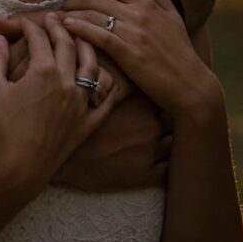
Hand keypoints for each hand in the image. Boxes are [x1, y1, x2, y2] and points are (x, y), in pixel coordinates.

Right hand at [0, 14, 115, 185]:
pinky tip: (102, 76)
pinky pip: (105, 99)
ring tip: (80, 38)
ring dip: (86, 47)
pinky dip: (106, 85)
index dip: (30, 25)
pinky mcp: (88, 123)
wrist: (20, 168)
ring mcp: (81, 103)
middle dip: (59, 26)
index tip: (23, 21)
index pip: (39, 37)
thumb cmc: (3, 128)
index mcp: (43, 71)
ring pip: (92, 65)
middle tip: (53, 18)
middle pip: (68, 44)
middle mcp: (67, 82)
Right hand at [54, 89, 169, 191]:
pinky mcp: (147, 176)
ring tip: (172, 137)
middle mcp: (153, 127)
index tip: (168, 94)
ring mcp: (152, 153)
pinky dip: (171, 165)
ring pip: (177, 144)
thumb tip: (126, 66)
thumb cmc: (80, 122)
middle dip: (176, 117)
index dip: (169, 95)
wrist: (65, 155)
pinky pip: (171, 171)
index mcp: (143, 104)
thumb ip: (120, 82)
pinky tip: (166, 160)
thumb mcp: (99, 94)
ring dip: (175, 140)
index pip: (170, 96)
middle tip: (175, 114)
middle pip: (177, 119)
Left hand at [62, 0, 217, 119]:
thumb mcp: (173, 16)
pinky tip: (66, 28)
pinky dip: (78, 28)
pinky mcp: (127, 53)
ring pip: (91, 14)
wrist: (190, 85)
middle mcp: (137, 13)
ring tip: (58, 17)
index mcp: (146, 2)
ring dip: (70, 13)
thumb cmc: (181, 51)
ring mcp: (132, 32)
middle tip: (62, 3)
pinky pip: (97, 35)